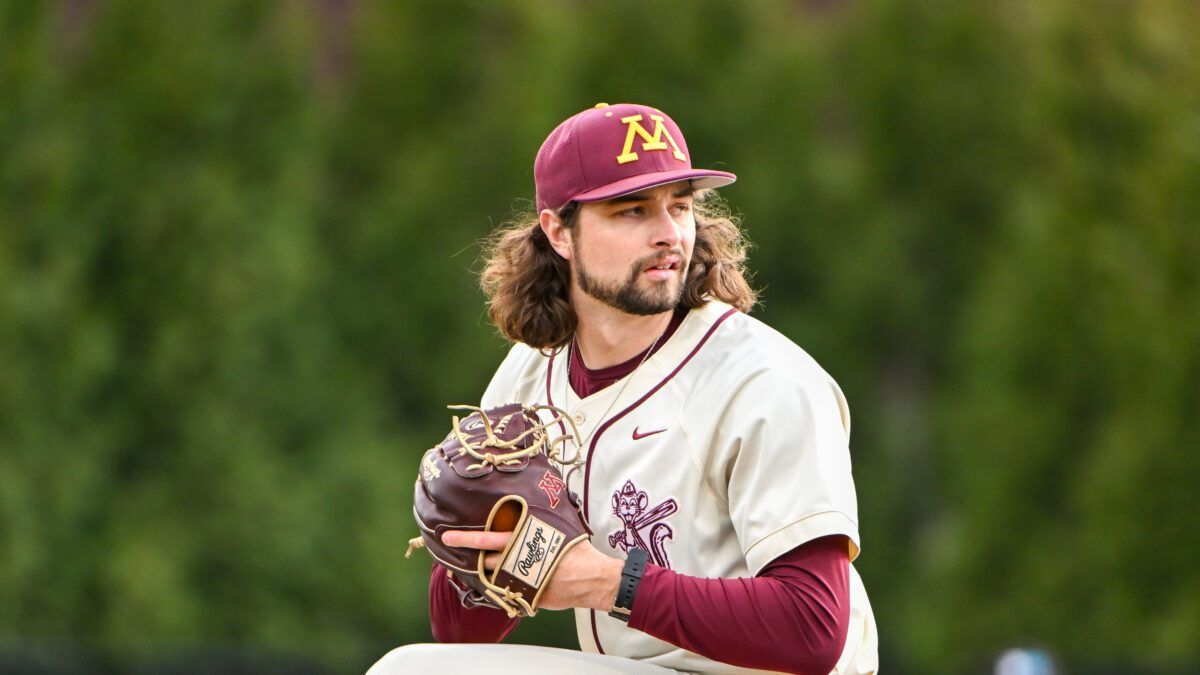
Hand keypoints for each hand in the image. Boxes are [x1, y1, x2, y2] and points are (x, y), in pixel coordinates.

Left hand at [441, 530, 622, 611]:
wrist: (590, 577)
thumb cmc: (575, 548)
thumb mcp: (556, 526)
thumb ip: (538, 521)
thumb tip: (528, 510)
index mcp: (522, 539)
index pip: (487, 538)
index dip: (466, 538)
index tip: (447, 537)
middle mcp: (516, 559)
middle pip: (483, 559)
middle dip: (467, 556)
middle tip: (451, 549)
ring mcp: (519, 579)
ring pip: (492, 576)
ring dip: (485, 572)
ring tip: (481, 566)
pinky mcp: (524, 595)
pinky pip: (506, 591)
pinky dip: (501, 586)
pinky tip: (501, 582)